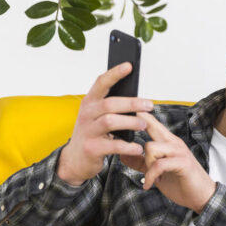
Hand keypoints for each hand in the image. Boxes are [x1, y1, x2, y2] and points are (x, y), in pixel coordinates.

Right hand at [57, 64, 152, 185]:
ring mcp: (87, 131)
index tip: (129, 65)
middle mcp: (86, 114)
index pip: (101, 83)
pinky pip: (113, 145)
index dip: (115, 73)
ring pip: (110, 121)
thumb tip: (138, 97)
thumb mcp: (97, 116)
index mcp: (89, 102)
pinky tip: (138, 147)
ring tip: (143, 125)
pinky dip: (128, 146)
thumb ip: (112, 105)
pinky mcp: (91, 148)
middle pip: (109, 103)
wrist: (76, 160)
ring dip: (131, 122)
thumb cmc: (93, 133)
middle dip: (132, 103)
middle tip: (149, 105)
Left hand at [120, 112, 216, 212]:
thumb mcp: (156, 171)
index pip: (151, 122)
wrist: (201, 196)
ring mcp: (179, 152)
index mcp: (167, 141)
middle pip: (150, 125)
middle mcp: (173, 142)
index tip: (123, 116)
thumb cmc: (181, 182)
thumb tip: (122, 155)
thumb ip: (140, 162)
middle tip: (124, 145)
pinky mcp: (183, 163)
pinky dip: (151, 176)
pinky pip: (159, 165)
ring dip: (147, 164)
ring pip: (151, 148)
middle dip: (134, 130)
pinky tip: (151, 184)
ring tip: (151, 177)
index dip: (137, 116)